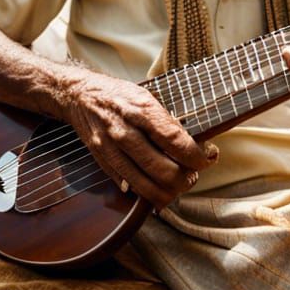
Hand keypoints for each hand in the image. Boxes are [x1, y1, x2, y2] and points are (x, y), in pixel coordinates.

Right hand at [65, 71, 213, 210]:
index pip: (176, 141)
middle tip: (194, 174)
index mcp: (142, 110)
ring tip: (179, 183)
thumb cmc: (120, 95)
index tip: (209, 158)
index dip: (197, 156)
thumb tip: (194, 145)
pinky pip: (130, 189)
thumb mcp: (148, 97)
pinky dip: (148, 194)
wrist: (81, 96)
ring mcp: (112, 150)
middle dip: (186, 179)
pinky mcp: (103, 164)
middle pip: (164, 171)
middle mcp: (125, 132)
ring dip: (170, 192)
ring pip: (147, 187)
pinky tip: (158, 186)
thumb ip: (168, 121)